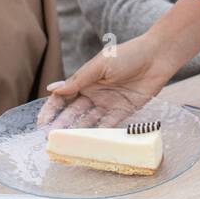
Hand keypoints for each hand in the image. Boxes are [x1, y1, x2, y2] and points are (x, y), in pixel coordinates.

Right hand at [36, 30, 183, 128]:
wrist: (157, 56)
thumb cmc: (127, 55)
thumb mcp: (100, 66)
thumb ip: (78, 80)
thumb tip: (51, 89)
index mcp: (86, 80)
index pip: (63, 97)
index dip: (52, 109)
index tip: (42, 122)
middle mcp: (94, 93)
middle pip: (74, 112)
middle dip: (62, 125)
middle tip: (51, 139)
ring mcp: (108, 103)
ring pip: (89, 121)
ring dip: (78, 132)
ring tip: (67, 143)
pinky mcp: (124, 111)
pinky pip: (108, 125)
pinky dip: (99, 134)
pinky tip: (89, 142)